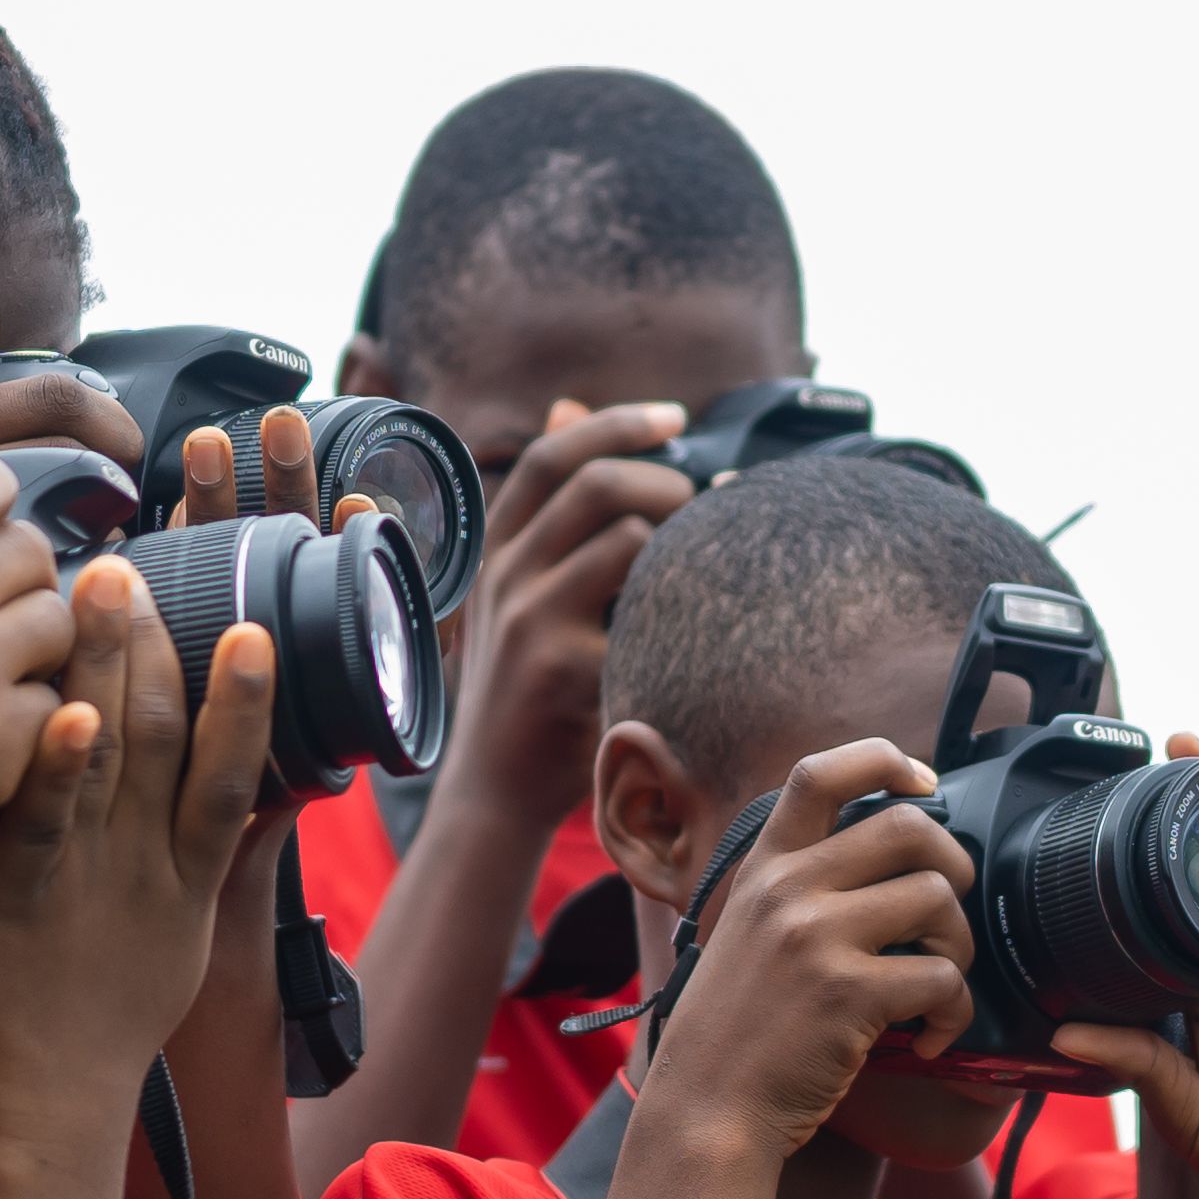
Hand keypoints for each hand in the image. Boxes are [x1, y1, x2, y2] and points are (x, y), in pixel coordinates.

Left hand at [0, 552, 279, 1128]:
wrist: (42, 1117)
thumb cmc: (92, 1030)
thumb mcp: (170, 945)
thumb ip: (190, 869)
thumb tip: (225, 810)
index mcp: (187, 878)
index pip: (233, 768)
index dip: (249, 693)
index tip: (253, 617)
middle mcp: (150, 866)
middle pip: (175, 735)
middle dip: (167, 641)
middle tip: (156, 555)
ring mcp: (89, 879)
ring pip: (117, 756)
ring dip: (113, 665)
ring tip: (112, 585)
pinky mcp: (21, 898)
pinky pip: (45, 820)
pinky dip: (56, 762)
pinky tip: (60, 708)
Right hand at [435, 399, 695, 832]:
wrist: (497, 791)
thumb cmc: (529, 688)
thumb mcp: (516, 592)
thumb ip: (548, 514)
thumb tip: (570, 406)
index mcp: (495, 551)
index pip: (553, 456)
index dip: (615, 424)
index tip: (675, 417)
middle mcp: (504, 576)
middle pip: (596, 483)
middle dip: (666, 480)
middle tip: (702, 506)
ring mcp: (530, 621)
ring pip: (627, 538)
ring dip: (680, 543)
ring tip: (699, 573)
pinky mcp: (564, 671)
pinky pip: (646, 615)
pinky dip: (681, 612)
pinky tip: (700, 632)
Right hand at [636, 742, 976, 1170]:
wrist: (707, 1109)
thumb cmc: (736, 1031)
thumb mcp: (747, 933)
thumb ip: (797, 890)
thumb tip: (884, 862)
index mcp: (763, 868)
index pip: (820, 773)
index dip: (884, 759)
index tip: (922, 782)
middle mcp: (787, 889)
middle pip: (908, 827)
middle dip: (953, 862)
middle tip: (947, 911)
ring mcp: (817, 938)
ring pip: (938, 898)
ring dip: (959, 945)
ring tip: (938, 985)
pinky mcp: (848, 993)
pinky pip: (943, 978)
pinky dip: (954, 1012)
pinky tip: (929, 1038)